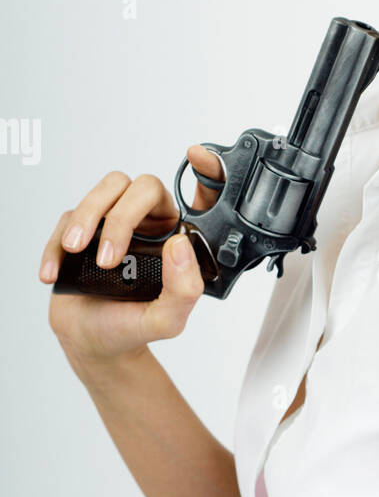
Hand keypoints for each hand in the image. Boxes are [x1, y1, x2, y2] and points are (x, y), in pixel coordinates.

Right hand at [39, 145, 224, 368]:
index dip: (207, 171)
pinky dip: (57, 243)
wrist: (92, 341)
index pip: (198, 197)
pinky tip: (53, 272)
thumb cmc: (132, 326)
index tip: (198, 155)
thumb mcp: (166, 321)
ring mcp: (113, 220)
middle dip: (122, 217)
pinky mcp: (81, 227)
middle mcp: (150, 223)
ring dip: (89, 216)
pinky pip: (69, 215)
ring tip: (78, 253)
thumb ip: (183, 290)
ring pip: (107, 189)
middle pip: (143, 187)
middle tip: (109, 259)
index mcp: (179, 238)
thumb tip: (179, 245)